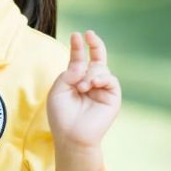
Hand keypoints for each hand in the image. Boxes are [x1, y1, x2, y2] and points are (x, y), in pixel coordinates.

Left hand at [48, 30, 120, 147]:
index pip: (80, 60)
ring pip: (101, 69)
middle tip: (90, 34)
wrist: (71, 136)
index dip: (79, 47)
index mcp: (76, 80)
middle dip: (95, 45)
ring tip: (82, 87)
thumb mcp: (58, 90)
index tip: (76, 35)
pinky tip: (93, 84)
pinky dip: (102, 78)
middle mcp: (91, 82)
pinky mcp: (112, 97)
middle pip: (97, 59)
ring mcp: (102, 89)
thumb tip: (82, 64)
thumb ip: (68, 73)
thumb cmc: (61, 115)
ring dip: (91, 74)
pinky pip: (111, 80)